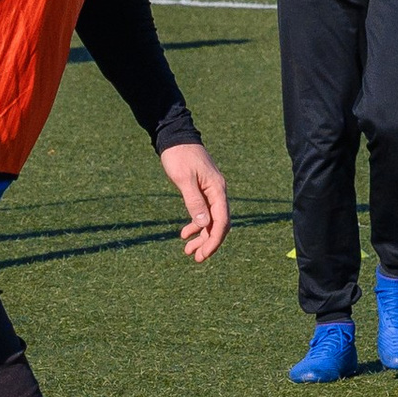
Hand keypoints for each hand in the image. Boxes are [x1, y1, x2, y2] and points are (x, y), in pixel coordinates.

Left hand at [161, 141, 228, 261]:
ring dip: (201, 237)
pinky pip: (204, 213)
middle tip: (196, 258)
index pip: (221, 221)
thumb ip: (194, 201)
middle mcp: (218, 192)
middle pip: (218, 224)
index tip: (204, 254)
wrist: (175, 137)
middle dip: (209, 243)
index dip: (214, 240)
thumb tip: (203, 224)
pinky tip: (185, 234)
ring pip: (211, 220)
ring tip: (188, 251)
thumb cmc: (179, 156)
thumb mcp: (184, 179)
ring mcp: (211, 192)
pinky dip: (196, 225)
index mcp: (217, 190)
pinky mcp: (203, 191)